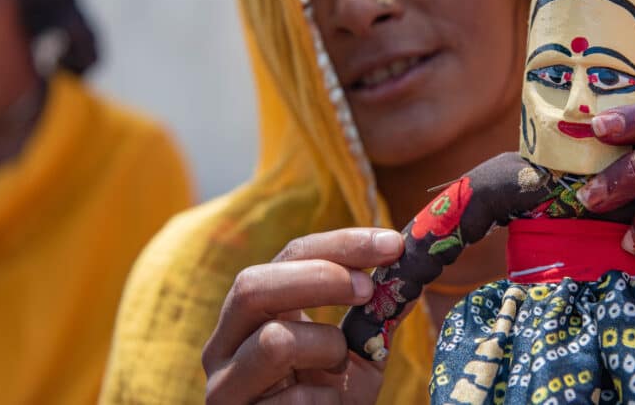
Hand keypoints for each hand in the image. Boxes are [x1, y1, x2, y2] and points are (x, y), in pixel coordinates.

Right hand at [202, 228, 403, 403]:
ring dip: (326, 348)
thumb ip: (376, 315)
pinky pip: (293, 400)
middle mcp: (225, 344)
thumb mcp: (358, 352)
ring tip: (338, 368)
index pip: (289, 257)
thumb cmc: (332, 398)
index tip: (391, 244)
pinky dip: (326, 401)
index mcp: (256, 313)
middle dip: (320, 278)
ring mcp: (223, 386)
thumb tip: (411, 273)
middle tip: (368, 289)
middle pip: (254, 286)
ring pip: (273, 342)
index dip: (341, 244)